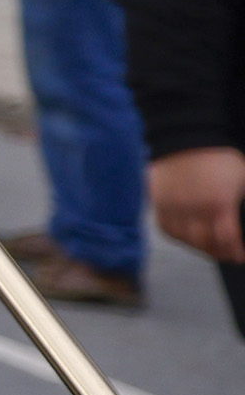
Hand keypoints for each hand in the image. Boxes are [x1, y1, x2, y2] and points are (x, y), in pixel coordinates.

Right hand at [155, 147, 244, 268]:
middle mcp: (193, 208)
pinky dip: (178, 237)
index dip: (234, 251)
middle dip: (217, 252)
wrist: (186, 138)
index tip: (239, 257)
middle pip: (204, 242)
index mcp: (218, 203)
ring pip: (184, 238)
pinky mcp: (158, 202)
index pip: (227, 238)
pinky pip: (166, 227)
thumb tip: (239, 224)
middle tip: (226, 256)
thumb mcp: (242, 180)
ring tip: (207, 249)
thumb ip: (240, 202)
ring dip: (198, 247)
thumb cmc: (219, 159)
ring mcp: (173, 206)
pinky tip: (187, 237)